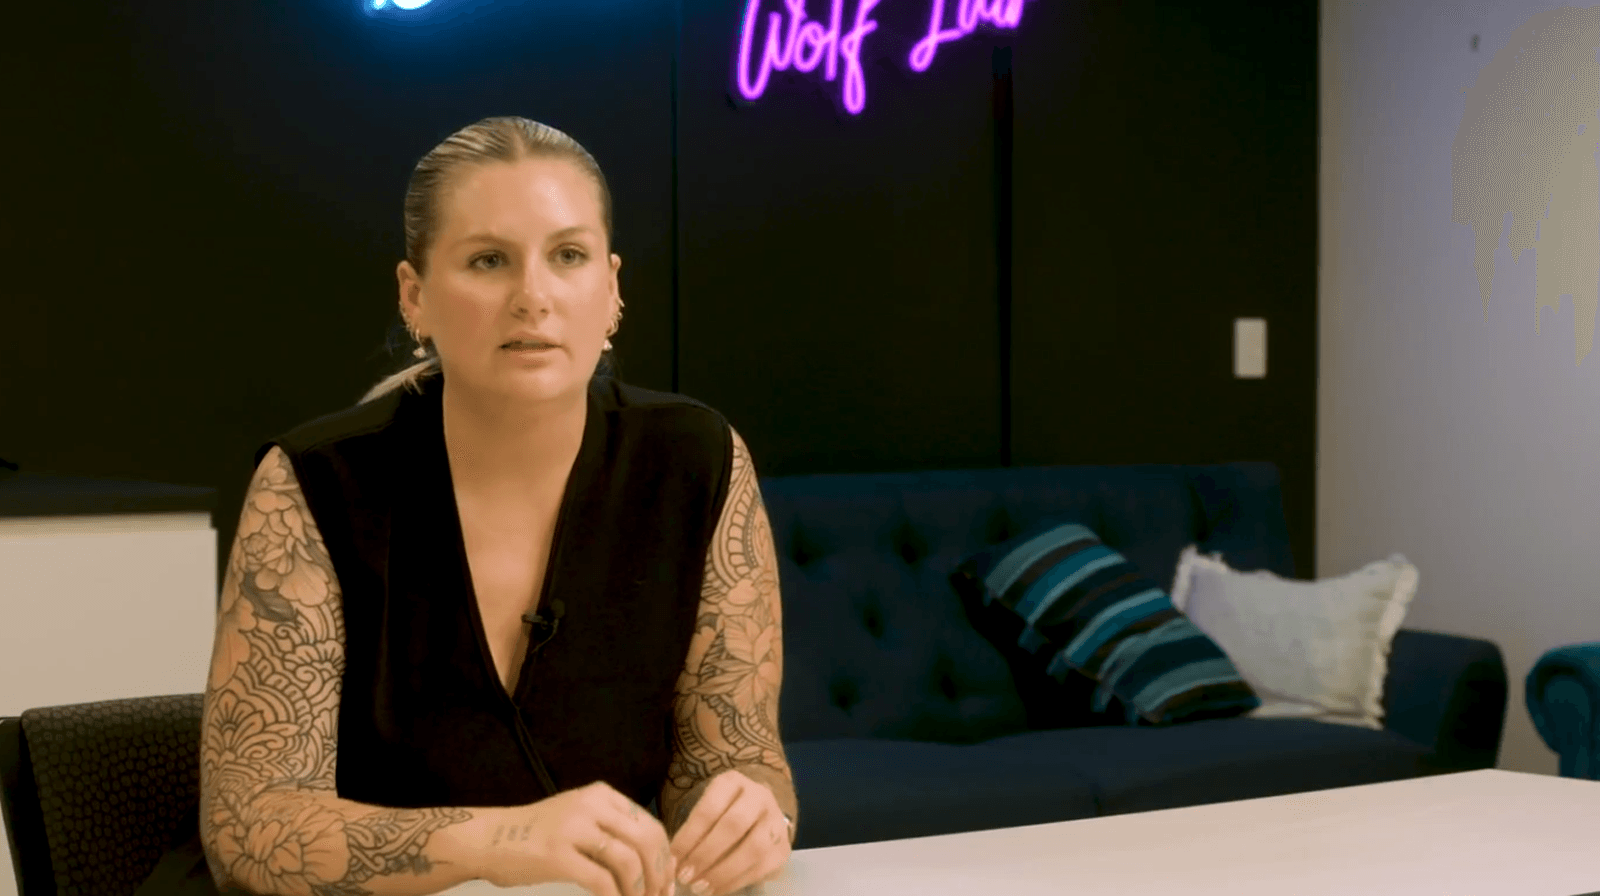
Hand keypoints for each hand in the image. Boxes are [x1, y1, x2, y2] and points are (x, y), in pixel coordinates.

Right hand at [476, 781, 675, 895]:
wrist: (490, 839)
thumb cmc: (538, 835)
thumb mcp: (580, 818)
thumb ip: (614, 831)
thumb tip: (657, 863)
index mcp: (602, 795)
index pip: (650, 825)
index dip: (665, 858)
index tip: (668, 882)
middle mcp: (591, 805)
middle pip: (646, 841)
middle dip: (659, 875)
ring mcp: (573, 829)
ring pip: (628, 861)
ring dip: (640, 889)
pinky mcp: (557, 855)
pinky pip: (601, 880)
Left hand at [669, 770, 791, 895]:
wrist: (757, 816)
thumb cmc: (721, 814)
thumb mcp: (705, 811)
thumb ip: (691, 832)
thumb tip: (674, 863)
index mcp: (733, 783)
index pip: (710, 808)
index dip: (689, 836)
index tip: (673, 860)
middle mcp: (759, 797)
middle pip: (734, 824)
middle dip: (706, 854)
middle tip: (686, 876)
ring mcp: (776, 821)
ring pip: (754, 847)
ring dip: (723, 872)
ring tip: (700, 887)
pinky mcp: (783, 848)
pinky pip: (762, 867)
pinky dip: (737, 882)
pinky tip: (717, 890)